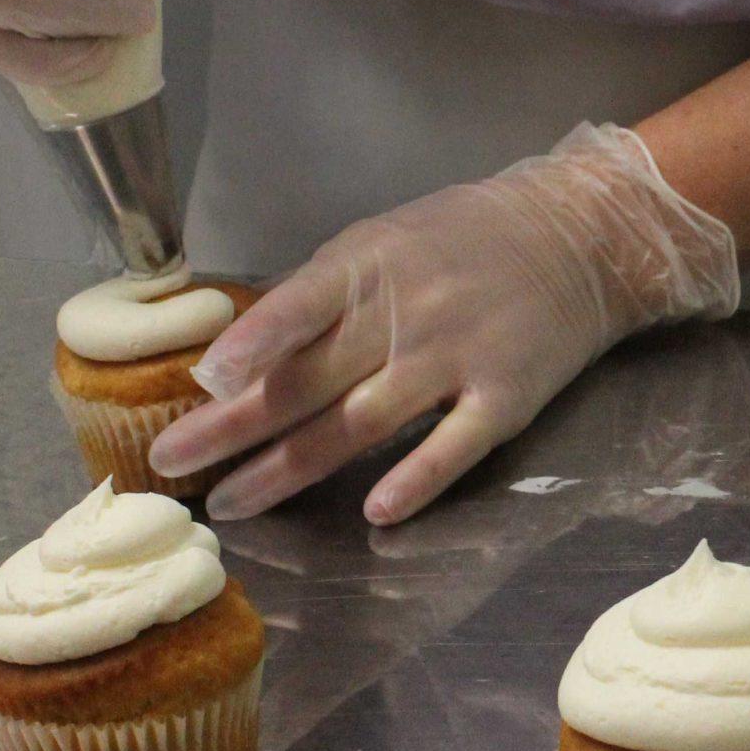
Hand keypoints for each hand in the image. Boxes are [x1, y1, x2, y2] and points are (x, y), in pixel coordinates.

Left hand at [145, 124, 740, 524]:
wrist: (578, 236)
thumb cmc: (461, 240)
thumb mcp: (383, 242)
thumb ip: (318, 295)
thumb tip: (235, 356)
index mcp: (371, 263)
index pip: (301, 304)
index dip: (252, 343)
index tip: (201, 382)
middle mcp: (410, 311)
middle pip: (310, 379)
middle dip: (234, 426)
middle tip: (172, 467)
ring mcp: (459, 357)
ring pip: (362, 423)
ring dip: (291, 468)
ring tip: (232, 503)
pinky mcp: (506, 400)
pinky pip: (454, 447)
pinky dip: (416, 480)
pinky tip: (374, 514)